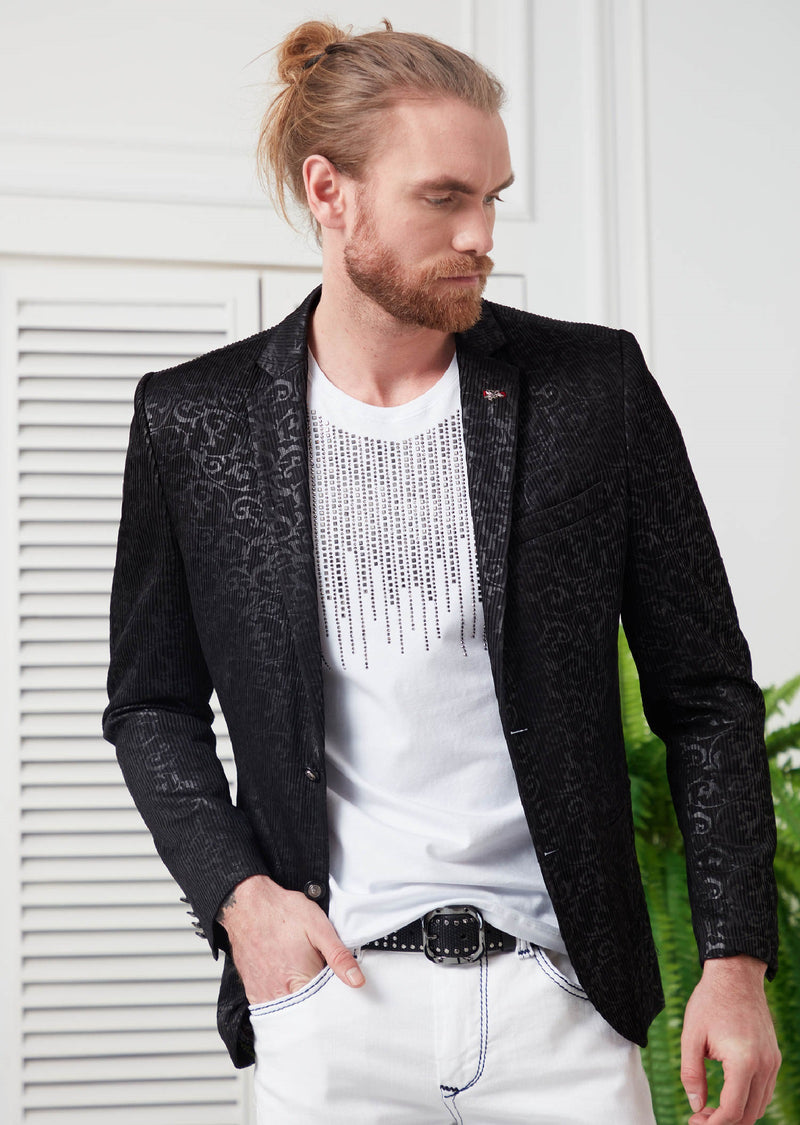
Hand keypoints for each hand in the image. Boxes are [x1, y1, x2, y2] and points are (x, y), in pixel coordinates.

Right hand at [216, 874, 364, 1003]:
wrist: (248, 905)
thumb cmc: (283, 912)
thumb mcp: (319, 928)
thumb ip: (338, 957)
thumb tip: (357, 981)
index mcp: (299, 981)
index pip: (325, 1005)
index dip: (335, 998)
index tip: (338, 989)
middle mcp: (280, 993)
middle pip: (307, 1012)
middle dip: (318, 1003)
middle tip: (320, 979)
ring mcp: (264, 995)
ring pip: (289, 1012)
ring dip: (300, 1003)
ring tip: (303, 980)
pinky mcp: (252, 992)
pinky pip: (271, 1009)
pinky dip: (282, 1002)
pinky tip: (287, 985)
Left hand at [681, 955, 779, 1123]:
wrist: (736, 975)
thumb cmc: (710, 1002)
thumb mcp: (691, 1036)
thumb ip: (691, 1074)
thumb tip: (695, 1105)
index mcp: (743, 1061)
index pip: (733, 1110)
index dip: (713, 1124)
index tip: (694, 1122)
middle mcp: (764, 1065)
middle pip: (749, 1114)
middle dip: (724, 1123)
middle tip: (699, 1117)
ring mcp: (773, 1062)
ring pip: (760, 1106)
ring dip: (737, 1114)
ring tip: (709, 1108)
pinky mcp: (774, 1057)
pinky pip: (765, 1091)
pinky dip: (748, 1100)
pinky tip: (726, 1095)